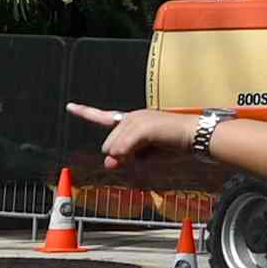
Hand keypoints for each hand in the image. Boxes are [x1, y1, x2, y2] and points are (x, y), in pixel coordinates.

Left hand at [74, 98, 219, 187]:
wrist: (196, 136)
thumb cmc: (174, 145)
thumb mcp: (146, 155)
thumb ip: (126, 157)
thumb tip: (109, 161)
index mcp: (131, 120)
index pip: (104, 117)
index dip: (85, 112)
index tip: (70, 106)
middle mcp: (131, 116)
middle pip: (108, 146)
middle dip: (123, 156)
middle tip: (150, 152)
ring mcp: (136, 120)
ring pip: (114, 150)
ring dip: (132, 157)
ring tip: (157, 148)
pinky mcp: (142, 127)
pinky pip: (123, 149)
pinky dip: (131, 155)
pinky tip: (150, 149)